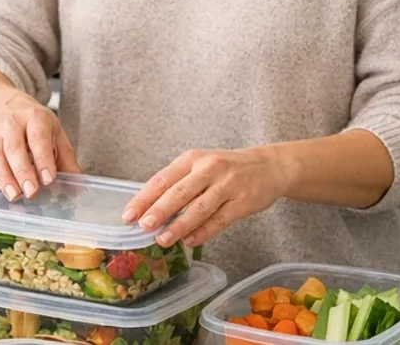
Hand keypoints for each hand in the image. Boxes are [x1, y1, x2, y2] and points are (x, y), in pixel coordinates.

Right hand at [0, 89, 81, 201]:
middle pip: (14, 148)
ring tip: (14, 196)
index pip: (38, 138)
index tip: (49, 179)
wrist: (8, 106)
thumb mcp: (56, 135)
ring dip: (3, 178)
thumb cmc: (36, 125)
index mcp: (36, 119)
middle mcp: (12, 125)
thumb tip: (78, 188)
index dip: (43, 159)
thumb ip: (67, 161)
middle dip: (22, 172)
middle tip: (31, 193)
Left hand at [122, 148, 295, 247]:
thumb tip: (149, 210)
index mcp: (192, 158)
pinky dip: (203, 232)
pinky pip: (219, 220)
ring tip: (162, 239)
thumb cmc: (226, 168)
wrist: (270, 166)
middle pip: (179, 193)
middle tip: (144, 227)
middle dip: (159, 211)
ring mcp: (228, 185)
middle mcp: (209, 169)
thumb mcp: (200, 165)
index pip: (162, 179)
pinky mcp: (243, 202)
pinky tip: (189, 241)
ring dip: (179, 226)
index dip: (144, 198)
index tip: (129, 215)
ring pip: (199, 209)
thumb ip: (178, 184)